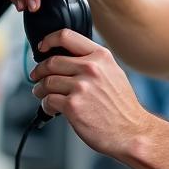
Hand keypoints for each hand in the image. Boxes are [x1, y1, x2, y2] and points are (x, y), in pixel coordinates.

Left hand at [29, 29, 149, 157]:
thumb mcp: (114, 74)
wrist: (131, 132)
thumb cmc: (123, 108)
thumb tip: (69, 59)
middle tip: (36, 76)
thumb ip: (94, 63)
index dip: (48, 40)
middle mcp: (91, 69)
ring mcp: (81, 87)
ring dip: (40, 89)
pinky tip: (51, 109)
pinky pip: (48, 100)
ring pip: (47, 82)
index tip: (42, 47)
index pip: (66, 36)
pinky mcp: (73, 105)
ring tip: (43, 95)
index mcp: (101, 57)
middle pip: (52, 61)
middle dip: (40, 70)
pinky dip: (46, 105)